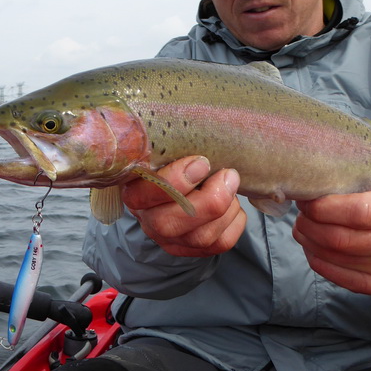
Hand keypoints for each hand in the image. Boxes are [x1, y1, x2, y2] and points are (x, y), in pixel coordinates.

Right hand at [122, 156, 245, 257]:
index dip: (176, 180)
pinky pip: (220, 244)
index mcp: (135, 190)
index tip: (202, 161)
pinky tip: (233, 205)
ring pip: (200, 237)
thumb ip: (174, 144)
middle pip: (171, 223)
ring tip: (231, 185)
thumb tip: (201, 121)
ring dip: (226, 209)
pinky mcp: (192, 249)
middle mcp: (149, 220)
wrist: (183, 183)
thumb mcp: (167, 150)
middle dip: (209, 200)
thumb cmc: (174, 161)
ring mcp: (170, 240)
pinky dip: (235, 222)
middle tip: (228, 175)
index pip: (145, 194)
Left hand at [292, 185, 370, 294]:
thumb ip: (349, 181)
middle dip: (313, 226)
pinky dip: (318, 261)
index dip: (325, 209)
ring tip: (302, 227)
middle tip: (301, 215)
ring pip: (339, 258)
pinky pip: (339, 277)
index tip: (307, 202)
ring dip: (311, 242)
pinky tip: (311, 245)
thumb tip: (307, 185)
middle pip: (345, 239)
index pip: (361, 212)